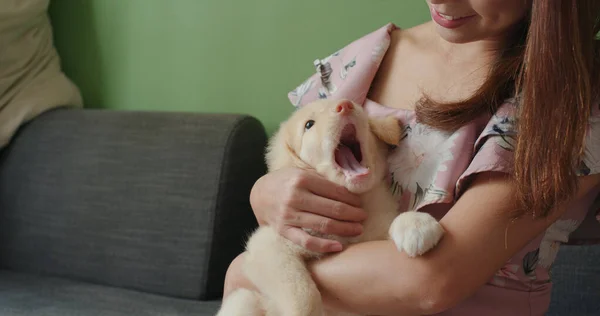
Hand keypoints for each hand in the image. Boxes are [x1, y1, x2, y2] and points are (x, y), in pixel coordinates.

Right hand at [250, 167, 366, 252]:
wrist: (259, 194)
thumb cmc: (286, 182)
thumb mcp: (301, 172)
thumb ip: (322, 178)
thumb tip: (351, 185)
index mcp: (302, 179)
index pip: (335, 191)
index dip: (352, 199)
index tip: (360, 203)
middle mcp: (295, 196)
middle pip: (333, 209)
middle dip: (353, 214)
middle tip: (363, 217)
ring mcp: (289, 215)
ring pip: (323, 225)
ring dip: (345, 229)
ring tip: (358, 229)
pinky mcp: (283, 231)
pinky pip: (306, 242)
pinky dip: (323, 246)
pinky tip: (338, 246)